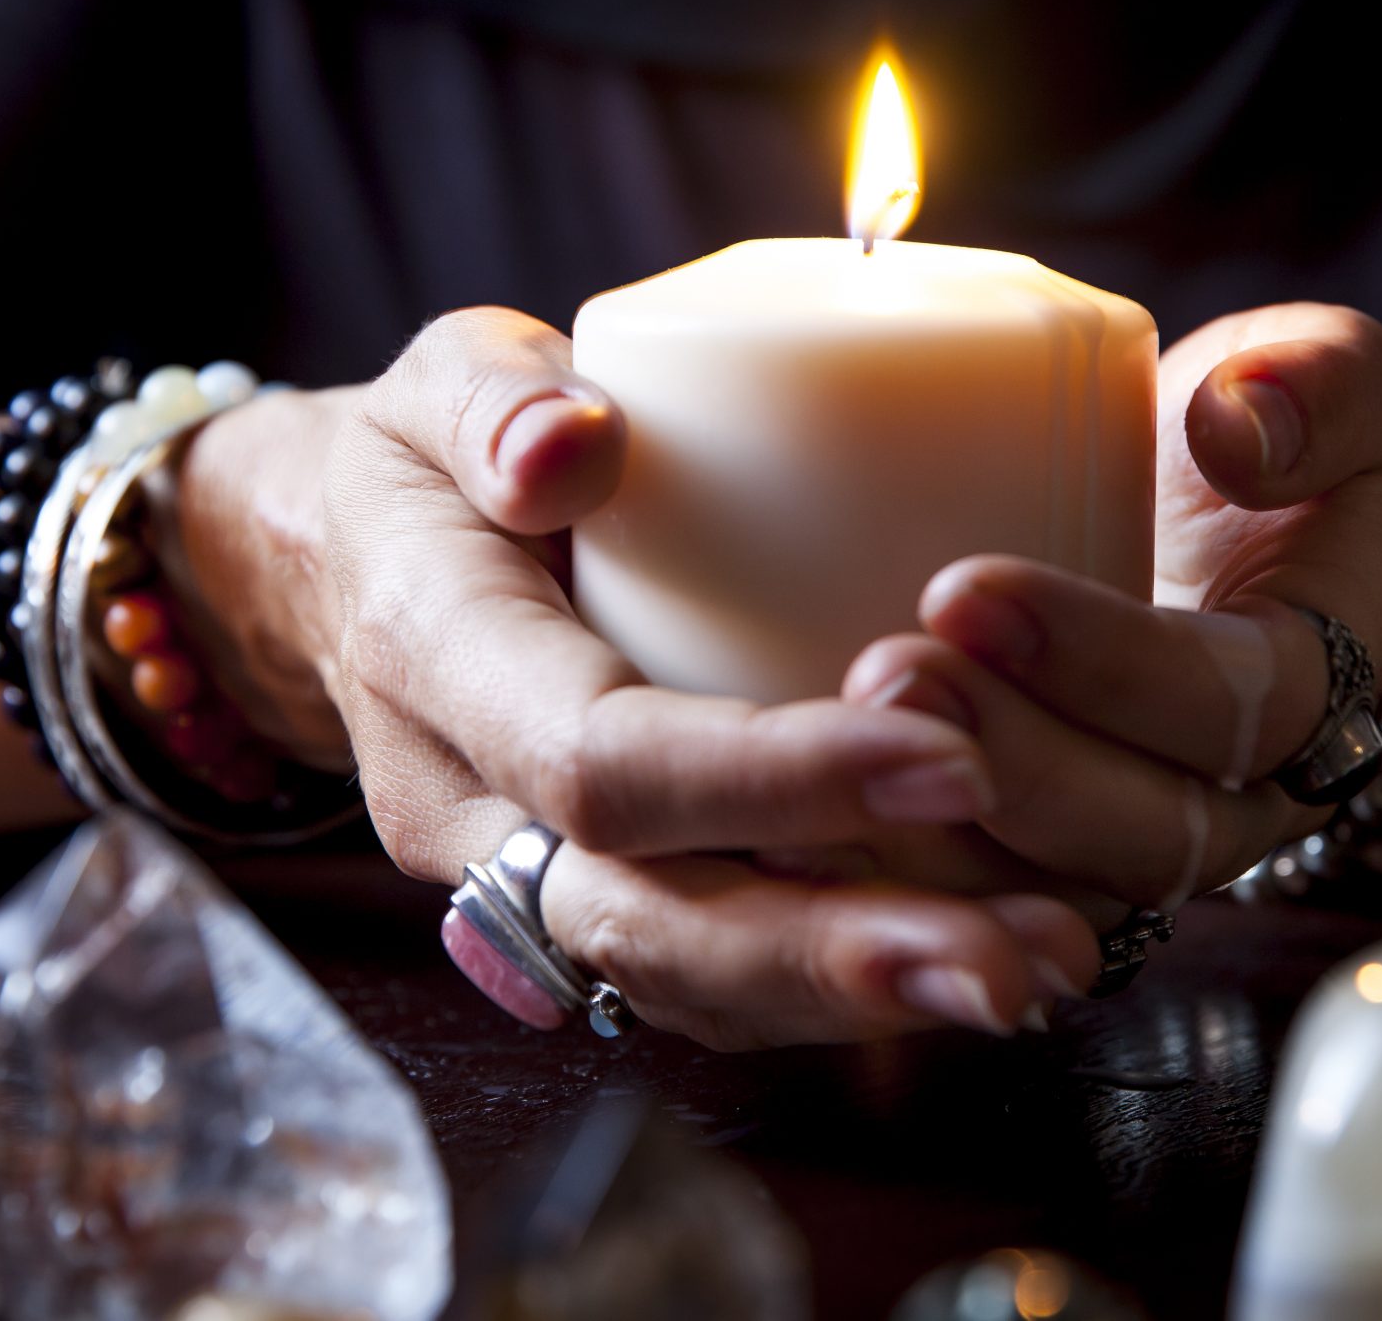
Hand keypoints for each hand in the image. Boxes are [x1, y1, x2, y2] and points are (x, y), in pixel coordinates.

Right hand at [169, 308, 1098, 1047]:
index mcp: (434, 663)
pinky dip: (845, 990)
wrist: (341, 577)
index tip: (945, 757)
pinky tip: (983, 956)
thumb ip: (495, 400)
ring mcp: (519, 886)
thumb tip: (575, 443)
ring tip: (1040, 971)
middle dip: (839, 951)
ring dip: (868, 996)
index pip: (602, 761)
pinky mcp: (587, 911)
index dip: (769, 779)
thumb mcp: (435, 384)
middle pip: (651, 926)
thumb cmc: (418, 470)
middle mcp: (468, 811)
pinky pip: (712, 983)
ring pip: (688, 986)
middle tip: (1019, 956)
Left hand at [844, 304, 1381, 909]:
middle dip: (1011, 765)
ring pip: (1051, 896)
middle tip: (884, 676)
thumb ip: (1319, 381)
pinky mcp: (1039, 866)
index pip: (1235, 706)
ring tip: (827, 745)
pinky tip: (788, 829)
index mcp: (1315, 682)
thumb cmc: (1253, 436)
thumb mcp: (1324, 377)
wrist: (1188, 513)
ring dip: (939, 836)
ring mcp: (1131, 845)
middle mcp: (1237, 795)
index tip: (967, 587)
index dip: (1109, 664)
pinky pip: (976, 913)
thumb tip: (1238, 421)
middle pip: (1144, 833)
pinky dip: (889, 881)